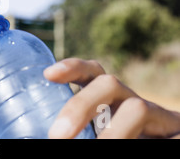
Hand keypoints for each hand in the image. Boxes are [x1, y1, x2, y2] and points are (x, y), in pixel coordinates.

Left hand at [43, 58, 179, 138]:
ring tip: (100, 148)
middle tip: (57, 135)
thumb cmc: (120, 136)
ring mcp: (154, 114)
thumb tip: (47, 136)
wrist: (162, 143)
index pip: (91, 73)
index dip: (72, 67)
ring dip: (113, 134)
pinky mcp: (176, 130)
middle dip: (80, 106)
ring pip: (136, 107)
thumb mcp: (92, 133)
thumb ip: (72, 131)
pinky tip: (145, 145)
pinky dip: (151, 140)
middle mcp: (128, 100)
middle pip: (108, 83)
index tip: (48, 74)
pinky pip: (169, 134)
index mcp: (106, 99)